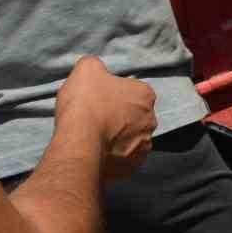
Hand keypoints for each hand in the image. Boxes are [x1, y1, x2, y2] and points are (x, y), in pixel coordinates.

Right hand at [54, 56, 156, 182]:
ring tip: (96, 140)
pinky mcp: (133, 167)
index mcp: (145, 94)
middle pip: (134, 116)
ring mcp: (144, 146)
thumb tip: (95, 68)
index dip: (115, 95)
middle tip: (97, 121)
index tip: (99, 101)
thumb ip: (94, 65)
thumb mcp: (86, 70)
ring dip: (118, 139)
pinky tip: (98, 155)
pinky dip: (114, 158)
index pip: (133, 92)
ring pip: (131, 139)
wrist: (80, 142)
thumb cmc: (86, 102)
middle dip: (120, 118)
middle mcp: (151, 120)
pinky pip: (124, 160)